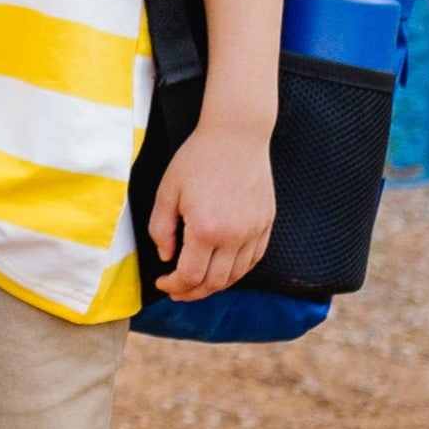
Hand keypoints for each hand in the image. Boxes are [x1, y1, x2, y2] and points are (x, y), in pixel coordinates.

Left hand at [147, 116, 275, 299]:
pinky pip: (254, 259)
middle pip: (215, 282)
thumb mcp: (167, 192)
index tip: (163, 283)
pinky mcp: (266, 224)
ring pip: (237, 275)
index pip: (190, 275)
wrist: (236, 136)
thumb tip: (167, 257)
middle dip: (193, 292)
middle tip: (177, 292)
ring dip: (215, 285)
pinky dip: (237, 271)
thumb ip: (162, 229)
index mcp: (206, 229)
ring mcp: (254, 231)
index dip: (174, 285)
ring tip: (197, 284)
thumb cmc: (197, 160)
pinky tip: (222, 269)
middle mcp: (234, 236)